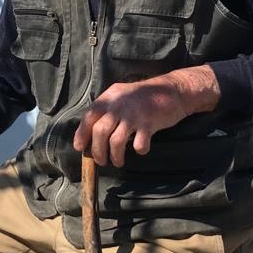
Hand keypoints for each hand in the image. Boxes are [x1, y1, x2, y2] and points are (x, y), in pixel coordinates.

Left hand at [73, 65, 220, 166]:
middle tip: (101, 161)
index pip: (89, 117)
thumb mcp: (121, 95)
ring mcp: (134, 114)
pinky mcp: (150, 123)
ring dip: (115, 156)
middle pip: (100, 132)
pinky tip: (141, 149)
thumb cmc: (143, 97)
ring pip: (116, 141)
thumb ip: (106, 109)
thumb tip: (90, 134)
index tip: (80, 148)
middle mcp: (120, 105)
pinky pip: (139, 144)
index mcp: (110, 97)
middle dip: (98, 151)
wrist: (172, 90)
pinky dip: (139, 150)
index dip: (81, 134)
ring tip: (118, 162)